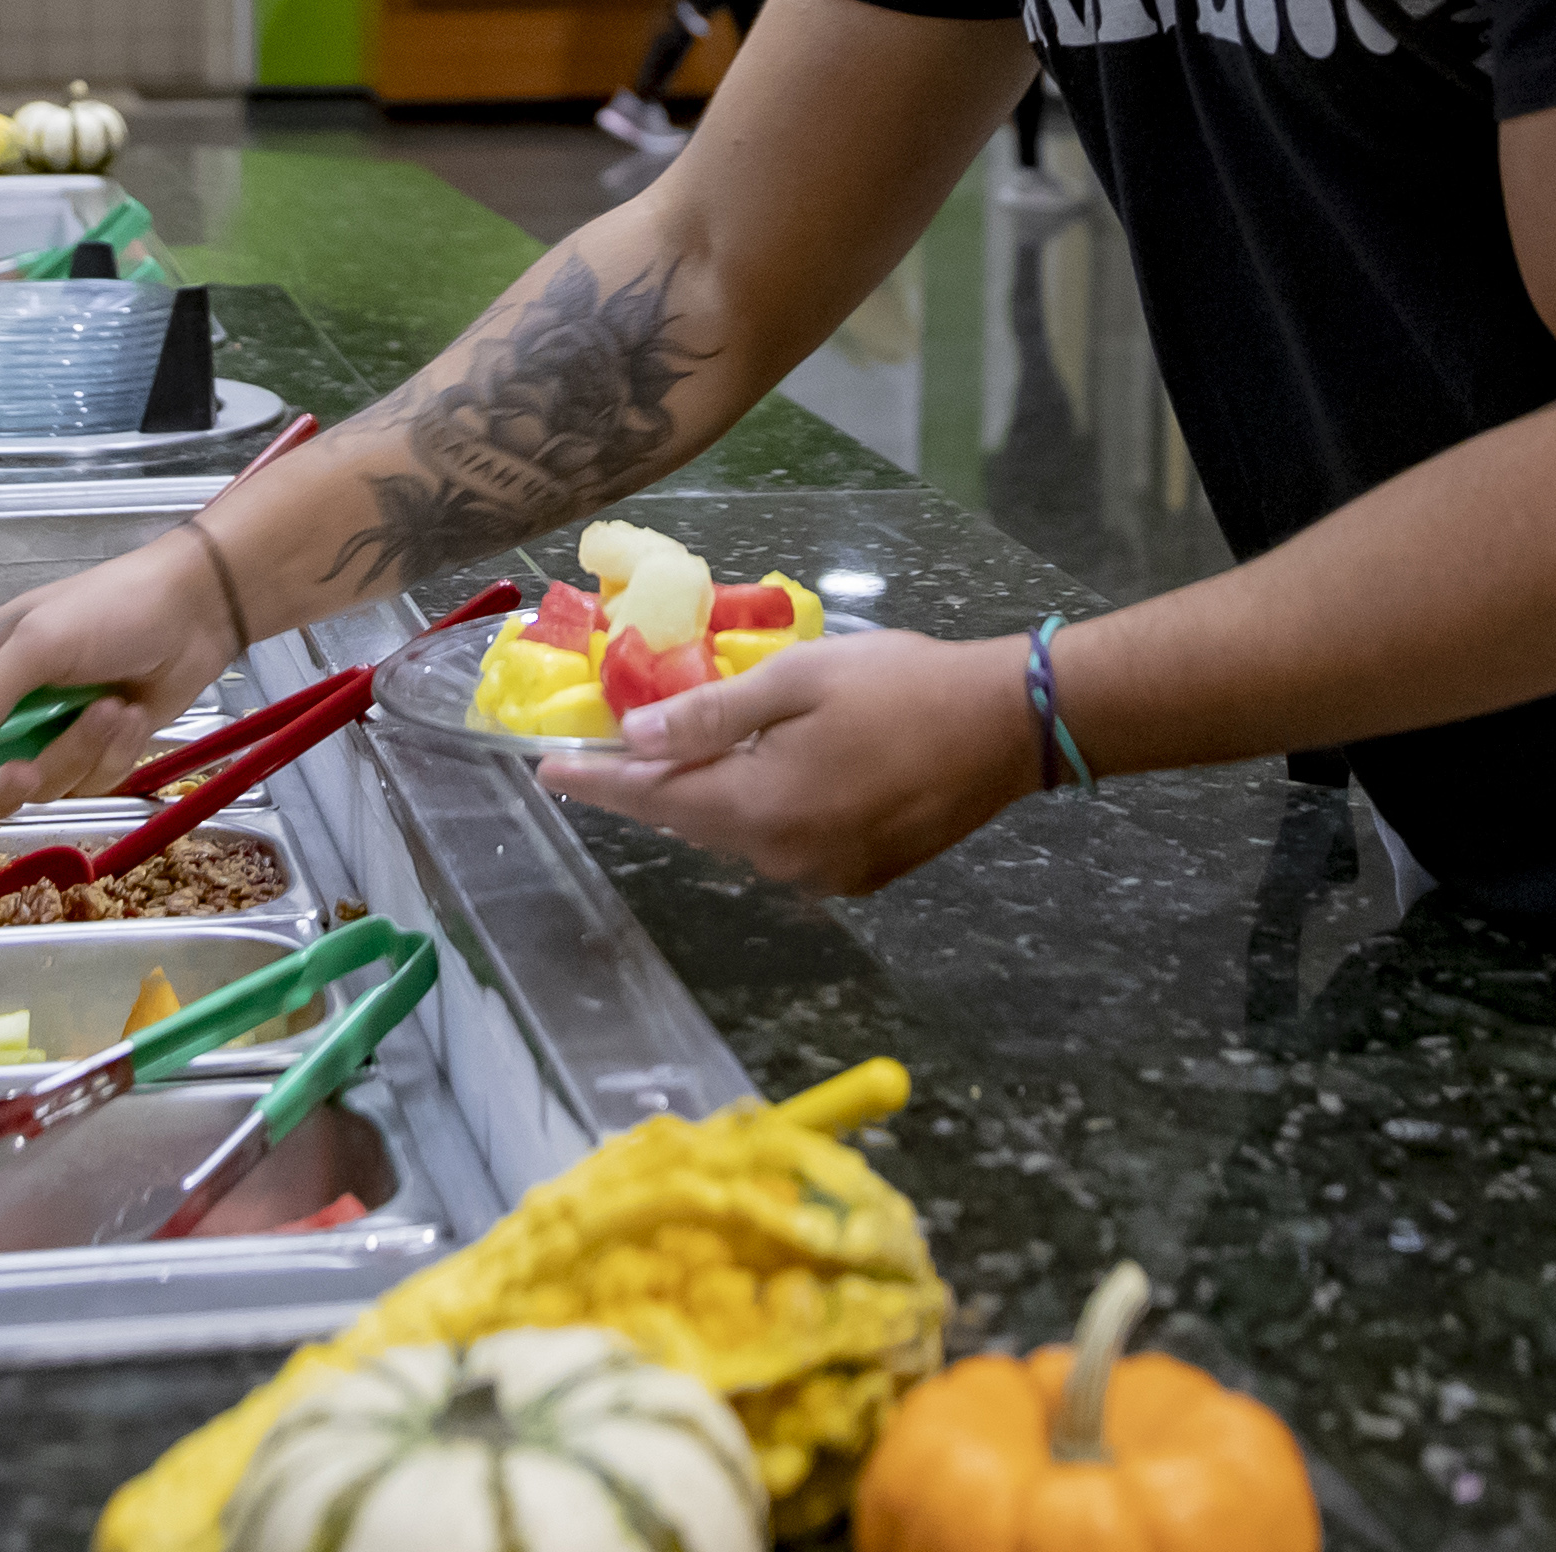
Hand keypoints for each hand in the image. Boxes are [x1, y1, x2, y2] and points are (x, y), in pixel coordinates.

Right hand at [0, 526, 242, 812]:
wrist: (196, 612)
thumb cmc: (111, 609)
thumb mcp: (41, 642)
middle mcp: (4, 707)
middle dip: (7, 781)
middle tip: (27, 768)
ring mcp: (50, 732)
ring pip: (40, 786)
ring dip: (79, 753)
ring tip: (111, 709)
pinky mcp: (93, 750)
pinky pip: (87, 783)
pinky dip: (111, 754)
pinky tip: (132, 715)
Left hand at [534, 630, 1033, 894]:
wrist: (1009, 726)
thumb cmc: (902, 686)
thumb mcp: (798, 680)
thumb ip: (712, 714)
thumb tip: (637, 737)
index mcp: (761, 810)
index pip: (654, 800)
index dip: (597, 783)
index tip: (545, 772)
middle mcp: (784, 858)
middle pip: (695, 822)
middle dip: (656, 784)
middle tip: (618, 744)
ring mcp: (826, 875)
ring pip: (741, 833)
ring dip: (714, 794)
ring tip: (698, 746)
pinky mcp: (863, 875)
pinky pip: (787, 844)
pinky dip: (765, 810)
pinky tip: (775, 769)